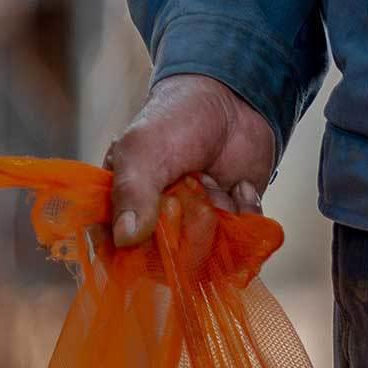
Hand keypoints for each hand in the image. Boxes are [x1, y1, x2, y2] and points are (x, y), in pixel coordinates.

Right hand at [104, 74, 275, 245]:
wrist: (232, 102)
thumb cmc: (175, 120)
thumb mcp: (142, 149)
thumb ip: (131, 192)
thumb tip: (126, 240)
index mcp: (122, 211)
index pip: (120, 257)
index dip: (139, 249)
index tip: (158, 220)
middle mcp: (158, 230)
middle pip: (170, 266)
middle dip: (189, 226)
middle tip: (193, 186)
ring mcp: (197, 233)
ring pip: (208, 262)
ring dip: (219, 221)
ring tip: (216, 185)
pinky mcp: (232, 230)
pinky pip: (244, 250)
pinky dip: (247, 216)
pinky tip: (238, 186)